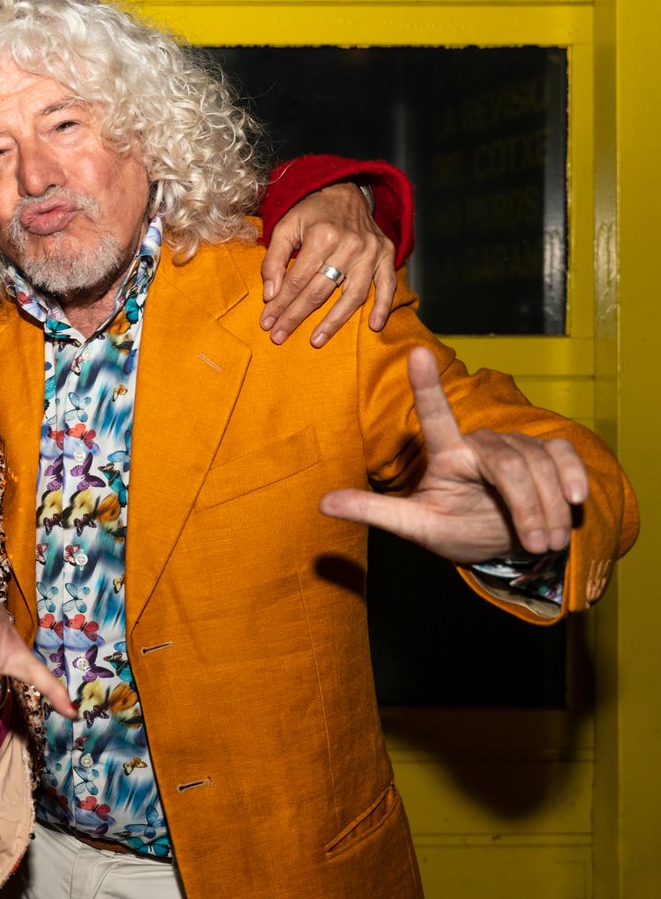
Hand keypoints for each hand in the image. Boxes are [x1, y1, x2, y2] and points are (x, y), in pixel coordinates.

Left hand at [259, 182, 396, 346]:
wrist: (345, 192)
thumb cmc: (311, 212)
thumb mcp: (285, 226)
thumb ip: (273, 259)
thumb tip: (270, 294)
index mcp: (323, 236)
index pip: (297, 280)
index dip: (280, 304)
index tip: (267, 322)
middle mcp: (350, 245)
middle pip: (321, 290)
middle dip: (297, 315)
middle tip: (279, 336)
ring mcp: (371, 251)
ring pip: (353, 294)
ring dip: (335, 321)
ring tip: (317, 340)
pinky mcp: (386, 255)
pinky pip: (388, 284)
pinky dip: (383, 305)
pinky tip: (374, 325)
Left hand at [319, 347, 590, 560]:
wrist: (503, 542)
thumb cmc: (454, 529)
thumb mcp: (414, 526)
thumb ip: (374, 512)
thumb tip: (322, 503)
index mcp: (446, 455)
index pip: (434, 416)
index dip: (426, 385)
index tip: (416, 353)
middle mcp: (480, 444)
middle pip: (506, 463)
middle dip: (525, 506)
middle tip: (536, 545)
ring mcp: (516, 446)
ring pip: (537, 465)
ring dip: (548, 507)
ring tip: (545, 543)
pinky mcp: (547, 453)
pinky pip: (563, 456)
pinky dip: (572, 477)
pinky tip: (576, 500)